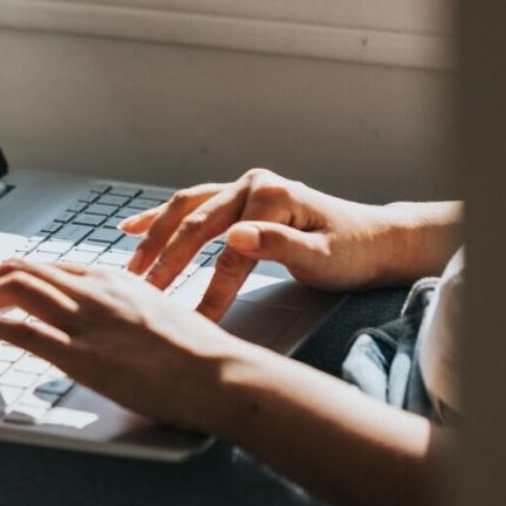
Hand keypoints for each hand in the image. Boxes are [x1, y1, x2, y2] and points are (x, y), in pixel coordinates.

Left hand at [0, 259, 238, 430]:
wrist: (218, 372)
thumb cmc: (199, 353)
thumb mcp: (159, 313)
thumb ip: (129, 310)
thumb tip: (117, 322)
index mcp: (113, 280)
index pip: (51, 267)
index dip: (18, 275)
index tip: (2, 288)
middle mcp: (93, 291)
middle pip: (25, 269)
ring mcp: (84, 321)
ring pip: (15, 287)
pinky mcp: (79, 355)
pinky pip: (19, 329)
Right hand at [119, 168, 441, 321]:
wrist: (374, 239)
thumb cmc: (352, 252)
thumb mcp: (323, 257)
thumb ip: (278, 245)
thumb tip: (235, 236)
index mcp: (272, 196)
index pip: (230, 250)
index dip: (209, 288)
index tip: (192, 320)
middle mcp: (252, 184)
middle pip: (197, 225)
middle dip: (167, 262)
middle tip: (144, 294)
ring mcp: (241, 188)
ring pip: (185, 211)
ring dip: (155, 238)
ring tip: (131, 268)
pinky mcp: (236, 199)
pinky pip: (190, 205)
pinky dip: (160, 217)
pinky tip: (131, 228)